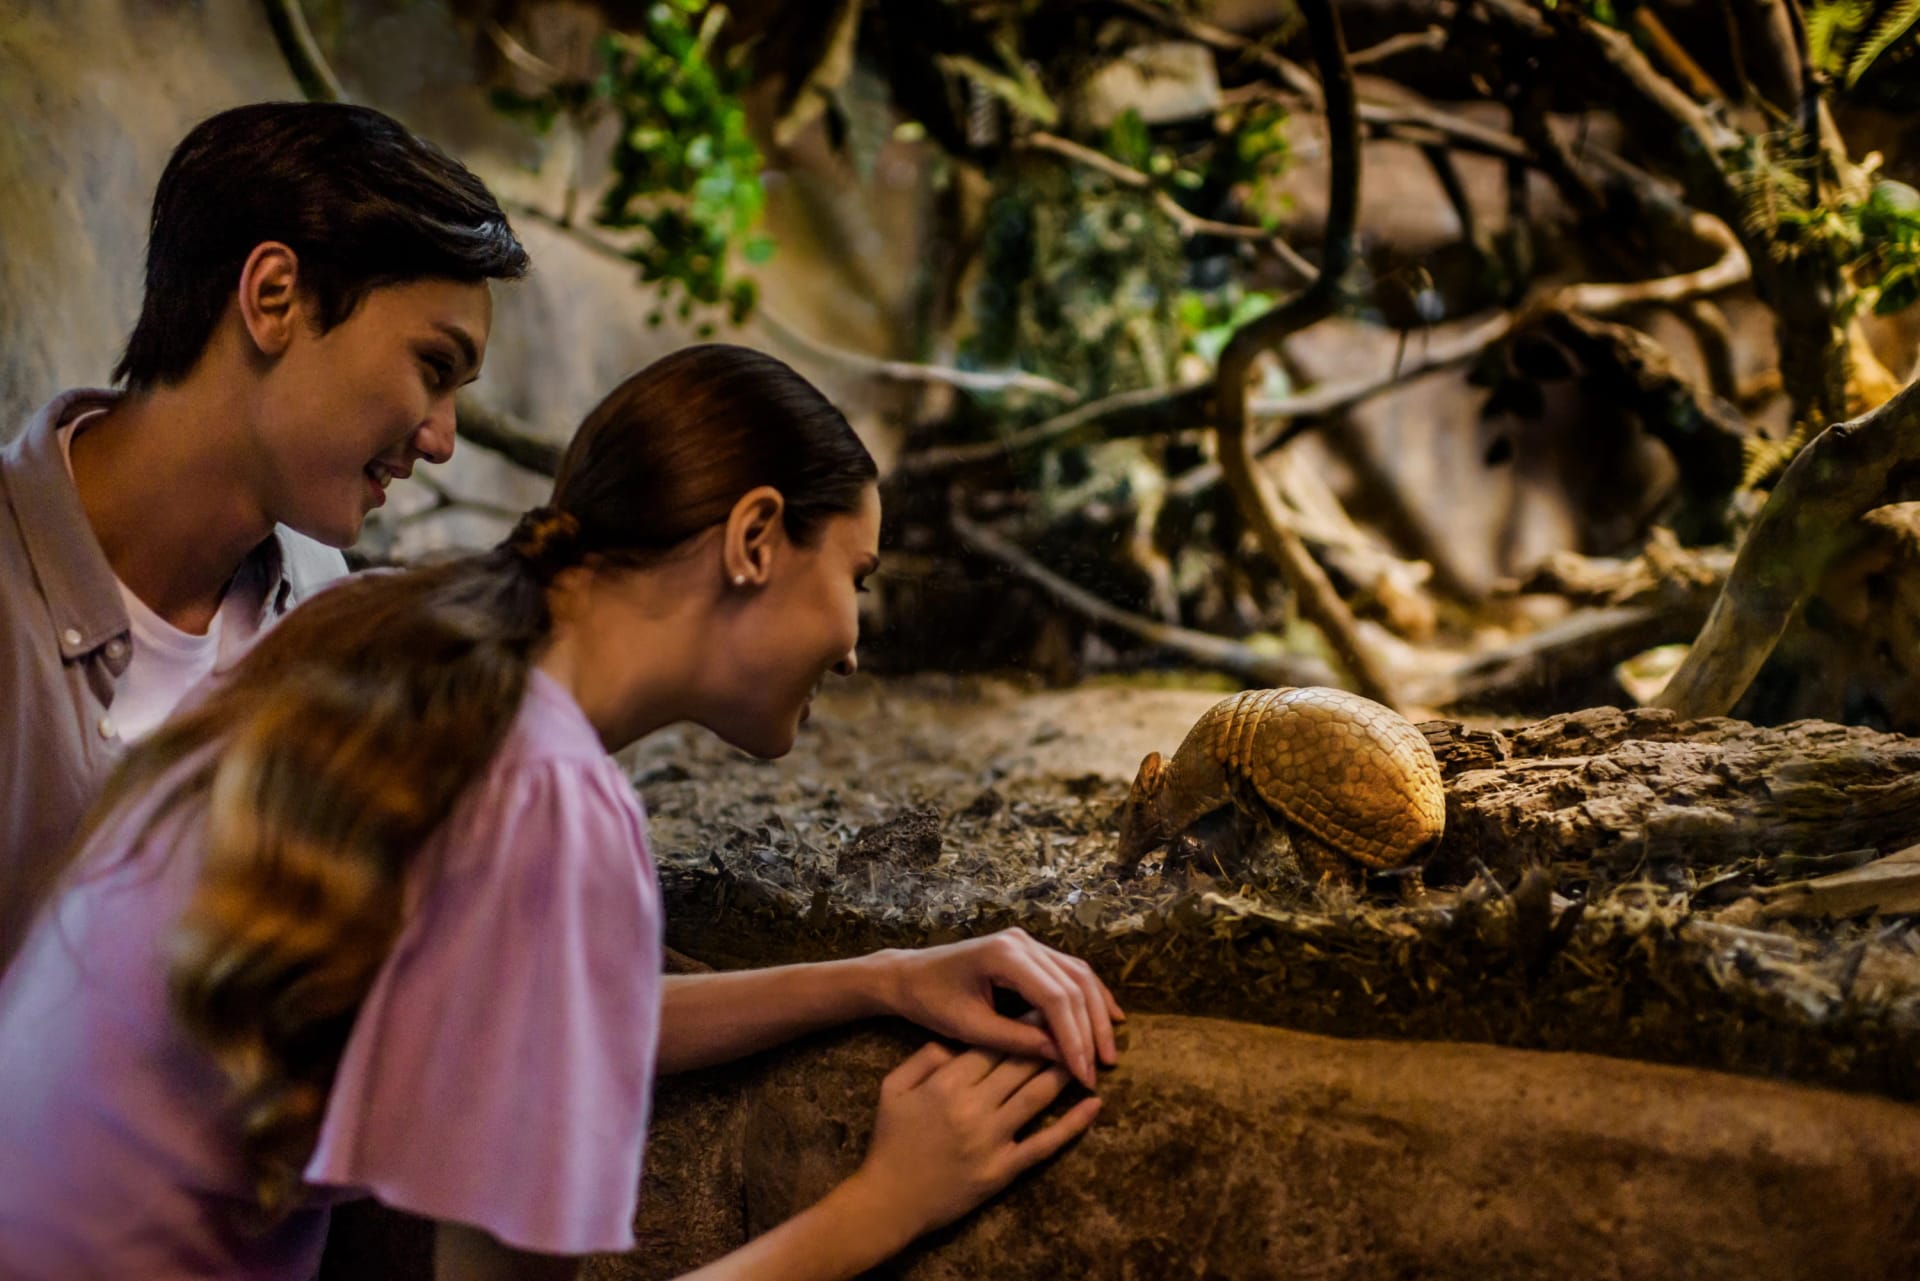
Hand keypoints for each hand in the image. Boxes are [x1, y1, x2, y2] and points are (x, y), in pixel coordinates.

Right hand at [849, 1039, 1102, 1240]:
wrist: (888, 1202)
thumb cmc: (889, 1142)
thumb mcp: (892, 1088)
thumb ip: (924, 1057)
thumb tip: (958, 1041)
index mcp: (946, 1083)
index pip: (993, 1044)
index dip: (1020, 1025)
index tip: (1041, 1007)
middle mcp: (973, 1106)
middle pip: (1020, 1064)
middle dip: (1047, 1040)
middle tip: (1071, 1019)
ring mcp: (992, 1139)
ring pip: (1037, 1095)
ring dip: (1063, 1071)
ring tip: (1085, 1052)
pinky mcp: (1003, 1169)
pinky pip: (1044, 1143)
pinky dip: (1073, 1124)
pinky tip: (1094, 1105)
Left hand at [878, 929, 1124, 1087]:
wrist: (908, 976)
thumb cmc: (931, 1001)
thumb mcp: (970, 1028)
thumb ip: (1016, 1041)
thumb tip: (1062, 1058)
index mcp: (1004, 956)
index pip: (1055, 998)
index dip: (1074, 1038)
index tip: (1083, 1073)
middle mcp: (1022, 942)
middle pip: (1074, 985)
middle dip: (1090, 1030)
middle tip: (1101, 1069)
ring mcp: (1027, 942)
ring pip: (1078, 976)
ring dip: (1097, 1014)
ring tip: (1109, 1051)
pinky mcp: (1029, 950)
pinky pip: (1070, 971)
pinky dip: (1090, 996)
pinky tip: (1107, 1017)